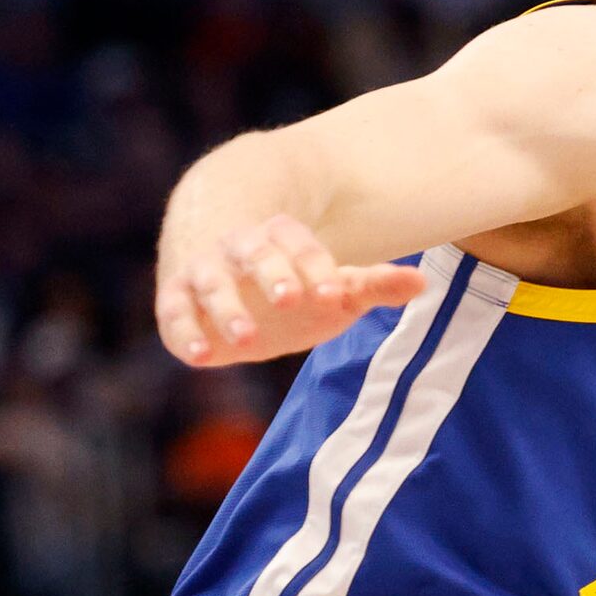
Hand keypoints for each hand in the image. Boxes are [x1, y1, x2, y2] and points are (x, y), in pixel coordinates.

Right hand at [158, 214, 426, 366]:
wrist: (227, 271)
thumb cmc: (294, 282)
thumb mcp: (337, 286)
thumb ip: (374, 285)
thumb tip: (420, 282)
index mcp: (282, 238)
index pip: (300, 243)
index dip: (317, 267)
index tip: (337, 293)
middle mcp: (239, 248)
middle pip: (253, 252)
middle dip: (271, 274)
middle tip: (291, 300)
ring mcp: (204, 271)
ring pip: (211, 282)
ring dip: (227, 309)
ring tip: (247, 341)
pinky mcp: (177, 298)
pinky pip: (175, 310)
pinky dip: (185, 331)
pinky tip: (202, 356)